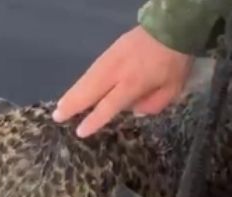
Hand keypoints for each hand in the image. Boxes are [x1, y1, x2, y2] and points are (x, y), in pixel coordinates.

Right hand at [53, 25, 191, 137]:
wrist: (170, 29)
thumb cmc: (174, 63)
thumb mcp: (172, 89)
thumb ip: (152, 104)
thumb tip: (133, 111)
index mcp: (133, 84)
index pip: (109, 105)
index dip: (94, 119)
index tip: (81, 131)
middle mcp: (117, 73)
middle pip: (90, 91)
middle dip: (73, 105)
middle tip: (58, 117)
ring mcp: (110, 60)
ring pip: (86, 80)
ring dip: (72, 94)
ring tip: (60, 106)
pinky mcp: (109, 51)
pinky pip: (91, 70)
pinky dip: (80, 82)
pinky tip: (75, 90)